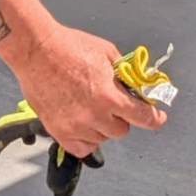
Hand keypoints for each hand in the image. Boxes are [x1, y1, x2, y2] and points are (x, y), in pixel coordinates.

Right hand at [9, 25, 166, 158]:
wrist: (37, 51)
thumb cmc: (70, 47)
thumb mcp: (107, 53)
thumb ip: (124, 74)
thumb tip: (136, 85)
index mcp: (109, 95)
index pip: (142, 117)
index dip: (154, 119)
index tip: (158, 118)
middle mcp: (93, 115)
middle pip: (122, 129)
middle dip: (122, 116)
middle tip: (113, 104)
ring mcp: (75, 126)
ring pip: (102, 138)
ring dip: (102, 127)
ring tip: (91, 108)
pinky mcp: (58, 131)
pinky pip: (82, 148)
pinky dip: (86, 139)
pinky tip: (84, 124)